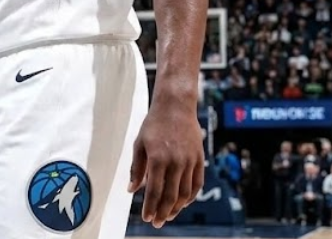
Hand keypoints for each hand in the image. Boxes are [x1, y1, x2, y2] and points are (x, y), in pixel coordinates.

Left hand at [128, 101, 204, 227]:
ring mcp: (190, 161)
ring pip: (185, 192)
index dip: (150, 207)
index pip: (155, 190)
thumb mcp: (139, 144)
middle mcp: (176, 162)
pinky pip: (197, 183)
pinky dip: (190, 196)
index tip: (146, 218)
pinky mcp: (199, 159)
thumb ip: (136, 168)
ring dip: (177, 207)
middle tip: (156, 223)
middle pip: (171, 195)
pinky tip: (183, 203)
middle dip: (163, 212)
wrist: (175, 107)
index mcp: (157, 158)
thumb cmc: (153, 125)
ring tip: (168, 216)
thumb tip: (132, 189)